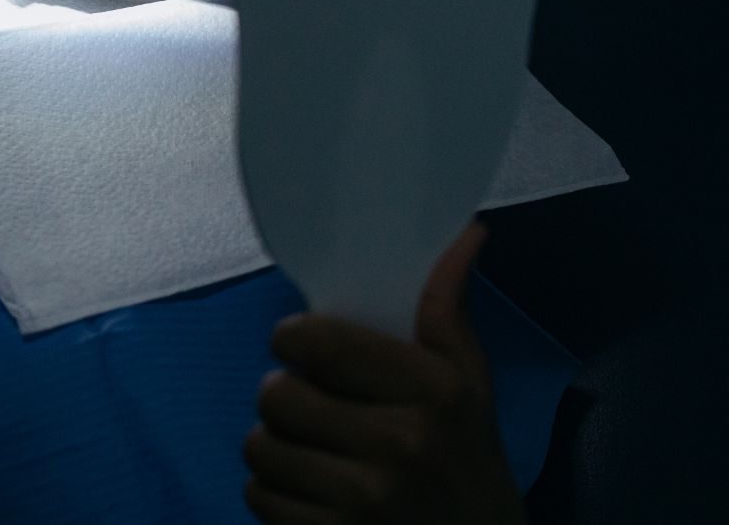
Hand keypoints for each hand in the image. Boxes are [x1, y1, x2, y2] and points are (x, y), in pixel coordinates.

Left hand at [241, 222, 524, 523]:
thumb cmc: (468, 465)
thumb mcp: (470, 389)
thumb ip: (447, 311)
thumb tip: (467, 231)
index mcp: (432, 393)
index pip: (318, 341)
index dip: (294, 340)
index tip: (302, 351)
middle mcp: (399, 444)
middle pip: (277, 395)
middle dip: (286, 401)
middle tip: (314, 412)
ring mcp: (363, 500)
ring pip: (259, 446)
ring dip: (276, 448)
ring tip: (314, 454)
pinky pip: (258, 496)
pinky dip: (274, 494)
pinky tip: (313, 495)